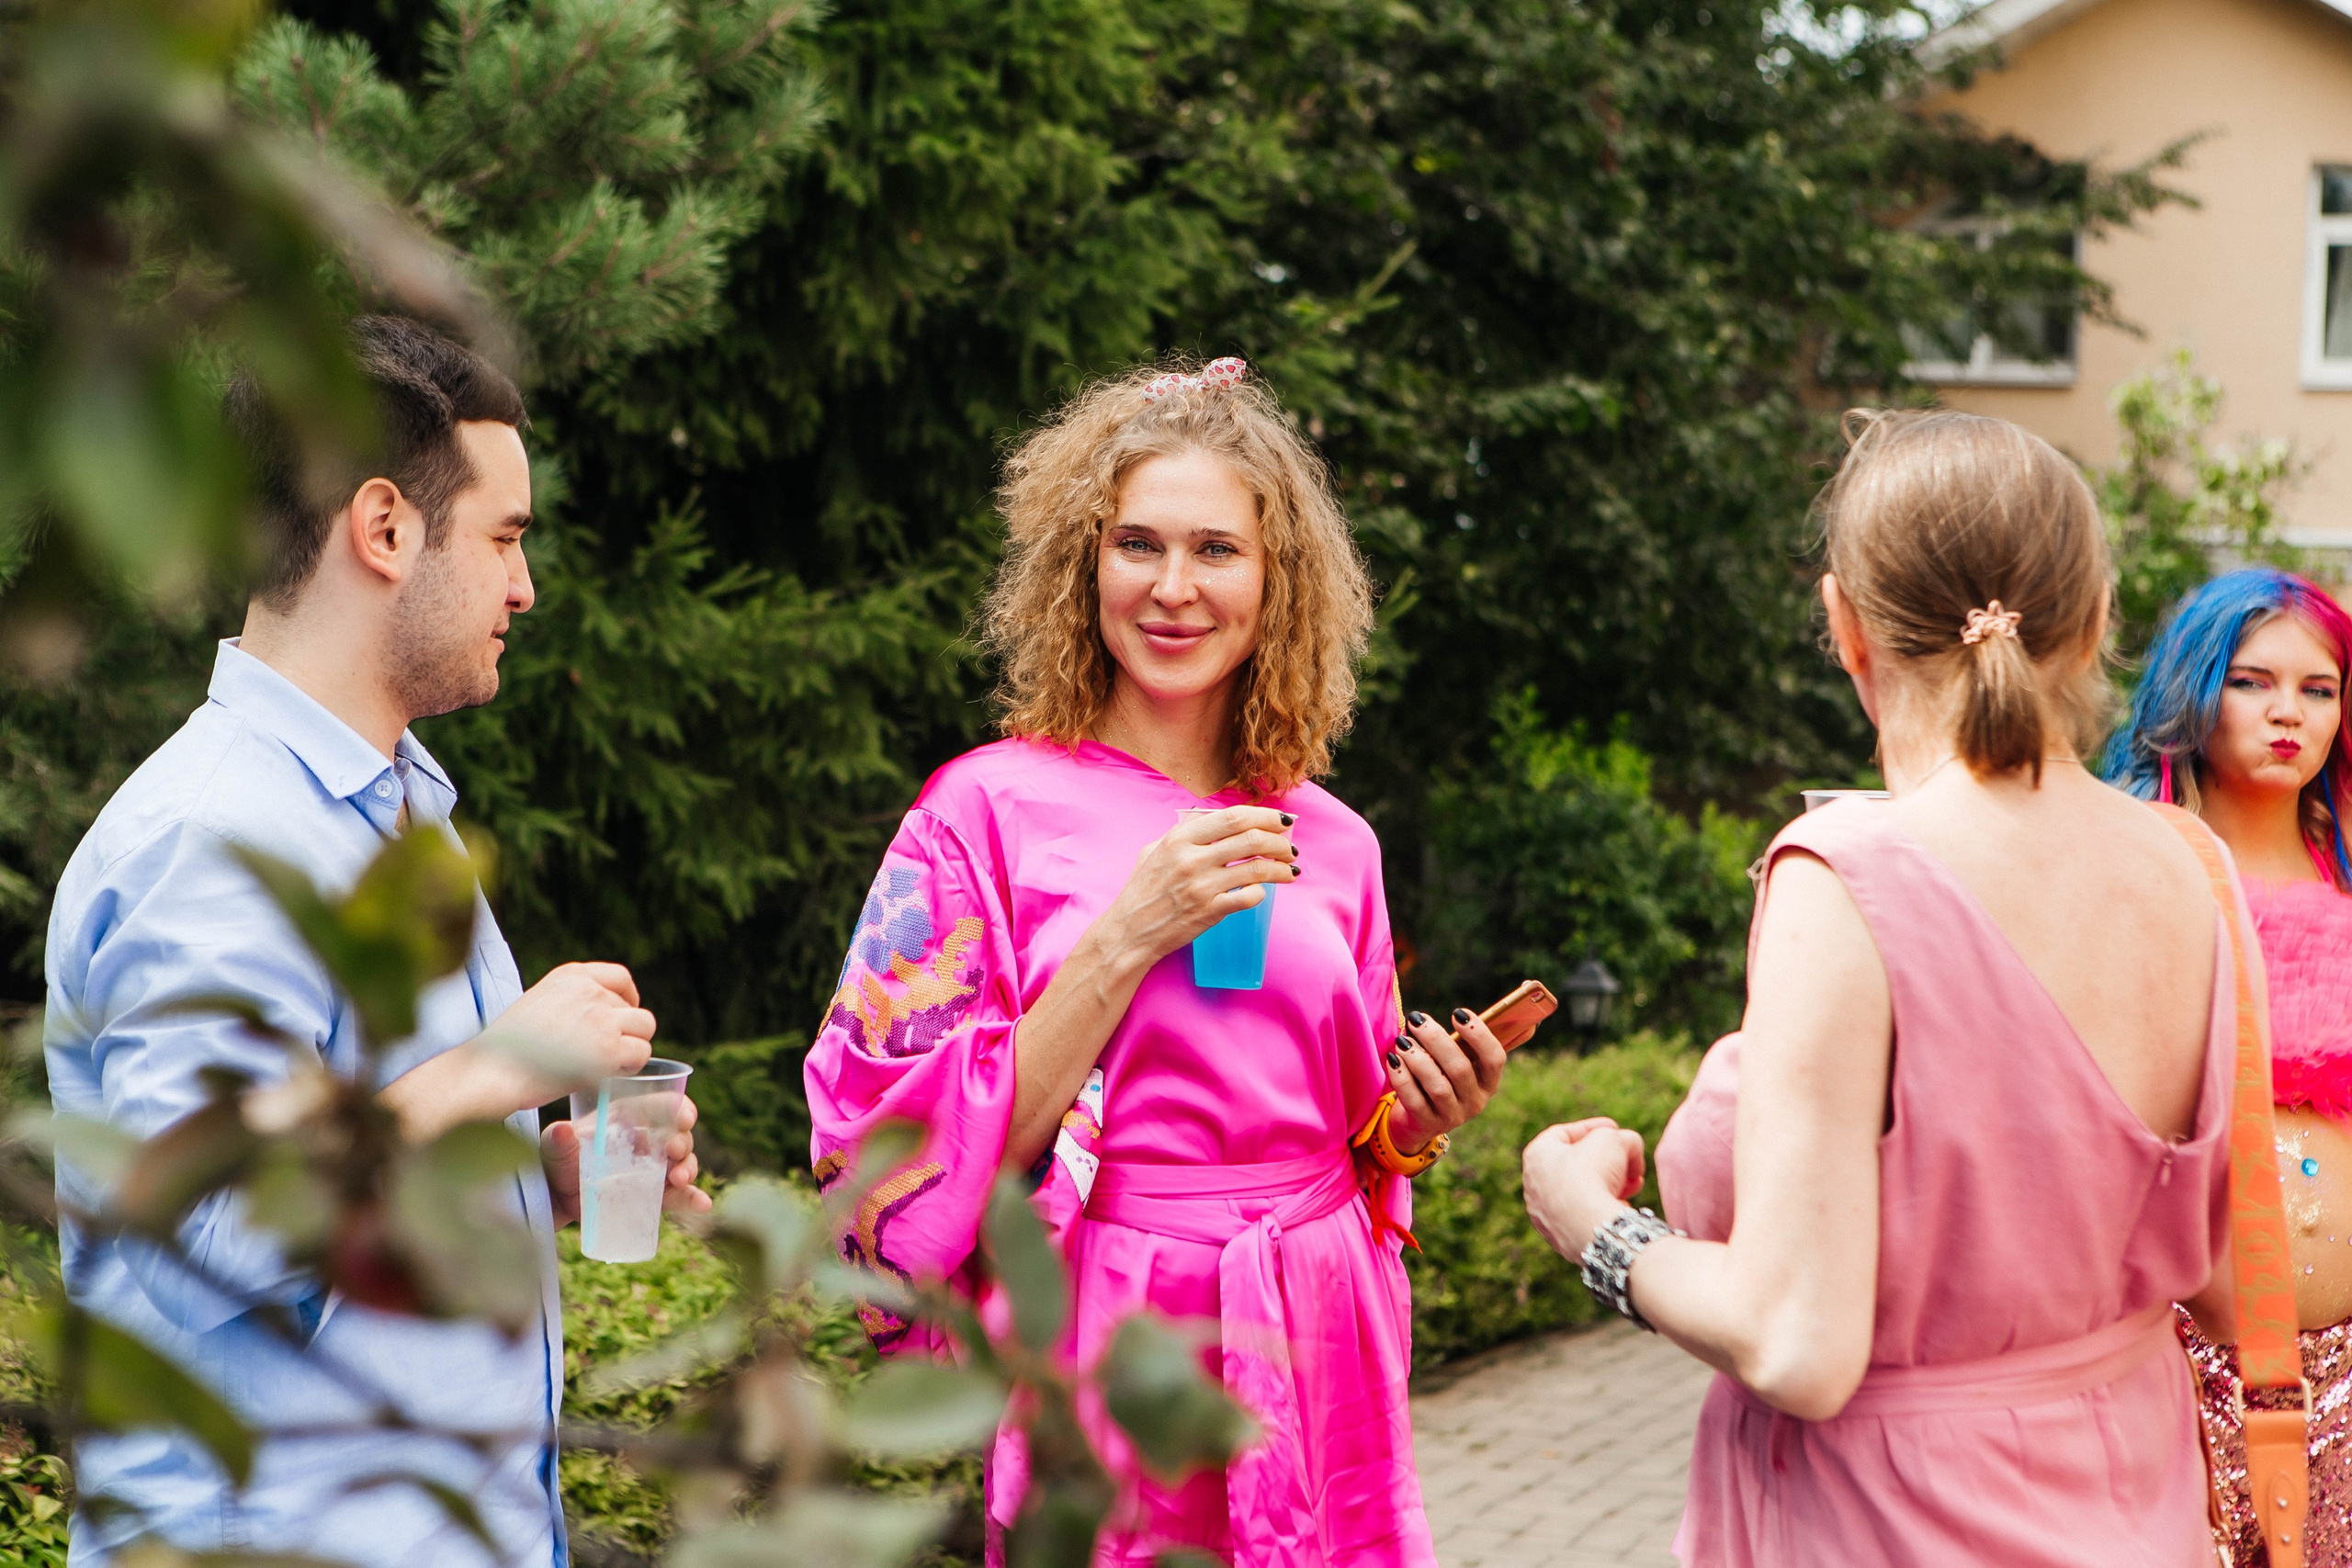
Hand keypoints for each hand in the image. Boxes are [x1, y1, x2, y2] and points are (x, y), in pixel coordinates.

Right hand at [491, 961, 657, 1088]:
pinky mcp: (609, 1048)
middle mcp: (590, 990)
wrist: (491, 1072)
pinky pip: (642, 1053)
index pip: (620, 977)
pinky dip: (630, 1067)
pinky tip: (607, 1075)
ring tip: (607, 1065)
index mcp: (570, 976)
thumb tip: (595, 1020)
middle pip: (635, 1009)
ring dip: (632, 1048)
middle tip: (604, 1054)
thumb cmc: (506, 1049)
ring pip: (646, 1028)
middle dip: (625, 1032)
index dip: (628, 999)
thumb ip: (569, 1003)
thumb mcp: (538, 1004)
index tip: (622, 1018)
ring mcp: (601, 1018)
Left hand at [543, 1094, 710, 1228]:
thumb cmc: (555, 1164)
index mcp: (628, 1119)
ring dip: (689, 1168)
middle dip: (683, 1141)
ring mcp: (652, 1169)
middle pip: (678, 1135)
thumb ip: (558, 1141)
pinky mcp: (653, 1195)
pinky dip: (692, 1198)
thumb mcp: (553, 1150)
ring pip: (682, 1163)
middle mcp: (646, 1141)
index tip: (685, 1118)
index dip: (678, 1109)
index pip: (661, 1106)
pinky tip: (703, 1204)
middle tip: (674, 1152)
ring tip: (679, 1180)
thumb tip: (563, 1131)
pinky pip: (678, 1195)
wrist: (555, 1202)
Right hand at [1094, 806, 1298, 968]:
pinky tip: (1263, 891)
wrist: (1129, 931)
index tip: (1281, 821)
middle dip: (1280, 840)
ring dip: (1281, 867)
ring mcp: (1201, 886)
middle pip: (1251, 838)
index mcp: (1180, 838)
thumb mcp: (1153, 851)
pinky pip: (1249, 896)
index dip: (1264, 815)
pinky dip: (1262, 892)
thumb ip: (1182, 835)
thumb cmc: (1142, 891)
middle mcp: (1192, 858)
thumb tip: (1214, 822)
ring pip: (1257, 868)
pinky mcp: (1209, 911)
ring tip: (1290, 870)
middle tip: (1290, 848)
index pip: (1233, 817)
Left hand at [1384, 1007, 1509, 1151]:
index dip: (1479, 1035)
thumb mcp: (1452, 1065)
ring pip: (1438, 1086)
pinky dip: (1402, 1078)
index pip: (1494, 1058)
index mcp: (1488, 1082)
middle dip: (1437, 1040)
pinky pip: (1414, 1100)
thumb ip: (1454, 1046)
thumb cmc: (1438, 1079)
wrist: (1417, 1121)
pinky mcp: (1428, 1125)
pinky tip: (1393, 1060)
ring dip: (1417, 1059)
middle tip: (1416, 1020)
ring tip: (1402, 1041)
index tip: (1458, 1013)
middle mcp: (1475, 1101)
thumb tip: (1438, 1018)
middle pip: (1460, 1068)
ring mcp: (1453, 1116)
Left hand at [1521, 1119, 1646, 1260]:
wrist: (1590, 1227)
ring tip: (1635, 1183)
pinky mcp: (1561, 1237)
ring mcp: (1545, 1215)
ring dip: (1611, 1184)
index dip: (1592, 1128)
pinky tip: (1623, 1206)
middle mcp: (1534, 1186)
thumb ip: (1625, 1138)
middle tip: (1628, 1161)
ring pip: (1582, 1193)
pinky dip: (1604, 1207)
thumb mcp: (1616, 1140)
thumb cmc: (1594, 1175)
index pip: (1563, 1134)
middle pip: (1576, 1165)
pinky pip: (1585, 1216)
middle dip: (1608, 1161)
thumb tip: (1631, 1151)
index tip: (1615, 1129)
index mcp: (1536, 1156)